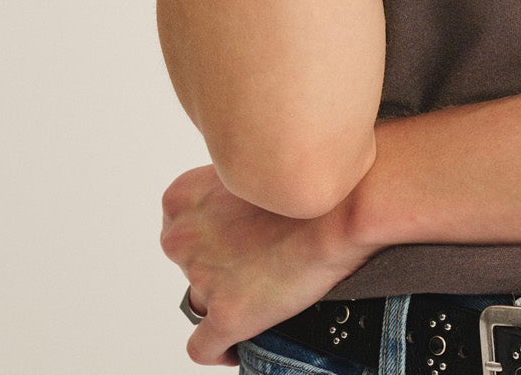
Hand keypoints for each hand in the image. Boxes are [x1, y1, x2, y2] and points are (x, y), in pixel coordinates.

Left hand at [160, 160, 378, 366]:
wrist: (341, 206)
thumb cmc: (305, 181)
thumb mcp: (249, 169)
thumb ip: (227, 190)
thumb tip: (234, 210)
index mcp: (182, 199)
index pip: (179, 231)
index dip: (207, 240)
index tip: (230, 243)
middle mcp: (183, 240)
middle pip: (189, 267)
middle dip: (216, 269)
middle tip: (253, 263)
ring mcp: (203, 279)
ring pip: (200, 303)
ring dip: (224, 302)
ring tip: (258, 295)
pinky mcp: (227, 315)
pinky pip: (204, 348)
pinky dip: (220, 350)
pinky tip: (237, 345)